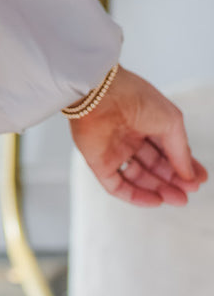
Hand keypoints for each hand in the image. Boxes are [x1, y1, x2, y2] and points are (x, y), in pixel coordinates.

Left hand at [69, 66, 208, 206]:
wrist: (98, 93)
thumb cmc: (132, 97)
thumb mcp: (171, 121)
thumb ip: (181, 150)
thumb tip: (189, 173)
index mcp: (145, 120)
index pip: (166, 148)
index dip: (183, 164)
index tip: (198, 178)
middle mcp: (129, 135)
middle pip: (154, 165)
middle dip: (173, 180)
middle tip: (189, 191)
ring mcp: (113, 149)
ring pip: (138, 176)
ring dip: (158, 189)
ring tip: (178, 199)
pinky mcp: (98, 162)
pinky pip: (117, 185)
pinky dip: (136, 196)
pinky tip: (155, 201)